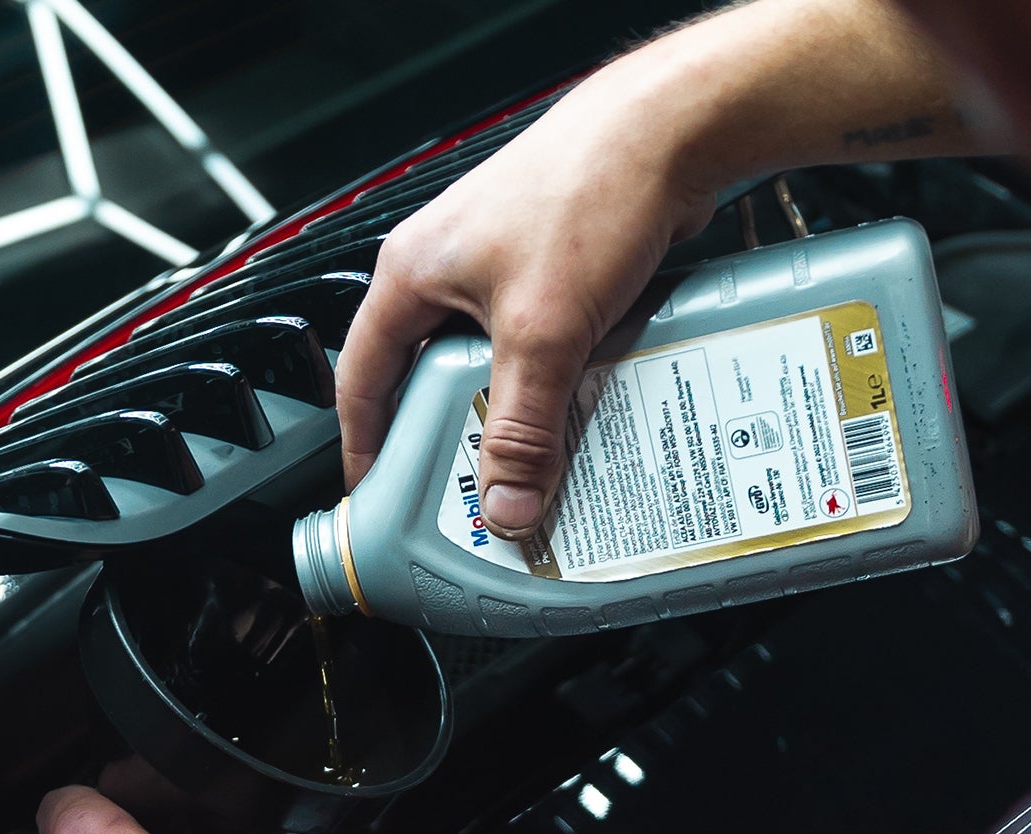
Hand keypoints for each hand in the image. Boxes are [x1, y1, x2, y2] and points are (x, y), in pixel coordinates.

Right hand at [334, 49, 722, 535]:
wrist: (667, 133)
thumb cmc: (587, 190)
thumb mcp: (542, 331)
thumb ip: (522, 426)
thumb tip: (506, 502)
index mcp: (413, 273)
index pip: (363, 377)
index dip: (366, 444)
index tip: (380, 498)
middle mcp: (452, 268)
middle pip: (435, 379)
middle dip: (456, 439)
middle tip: (476, 496)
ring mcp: (507, 268)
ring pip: (500, 367)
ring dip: (519, 415)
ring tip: (541, 466)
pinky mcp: (560, 271)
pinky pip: (548, 348)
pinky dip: (562, 386)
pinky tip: (588, 416)